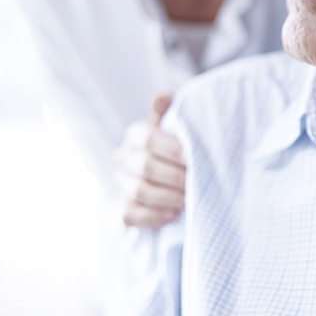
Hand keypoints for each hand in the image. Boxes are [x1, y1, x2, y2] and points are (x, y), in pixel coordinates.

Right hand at [114, 94, 186, 227]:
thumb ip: (172, 108)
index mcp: (137, 134)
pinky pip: (129, 214)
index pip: (146, 139)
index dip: (168, 149)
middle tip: (194, 181)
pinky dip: (151, 216)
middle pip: (143, 167)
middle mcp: (125, 157)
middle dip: (172, 176)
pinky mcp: (123, 206)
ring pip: (138, 191)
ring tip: (188, 200)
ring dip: (166, 196)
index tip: (189, 158)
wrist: (176, 171)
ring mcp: (122, 183)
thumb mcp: (179, 123)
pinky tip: (172, 215)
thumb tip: (158, 99)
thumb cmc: (180, 142)